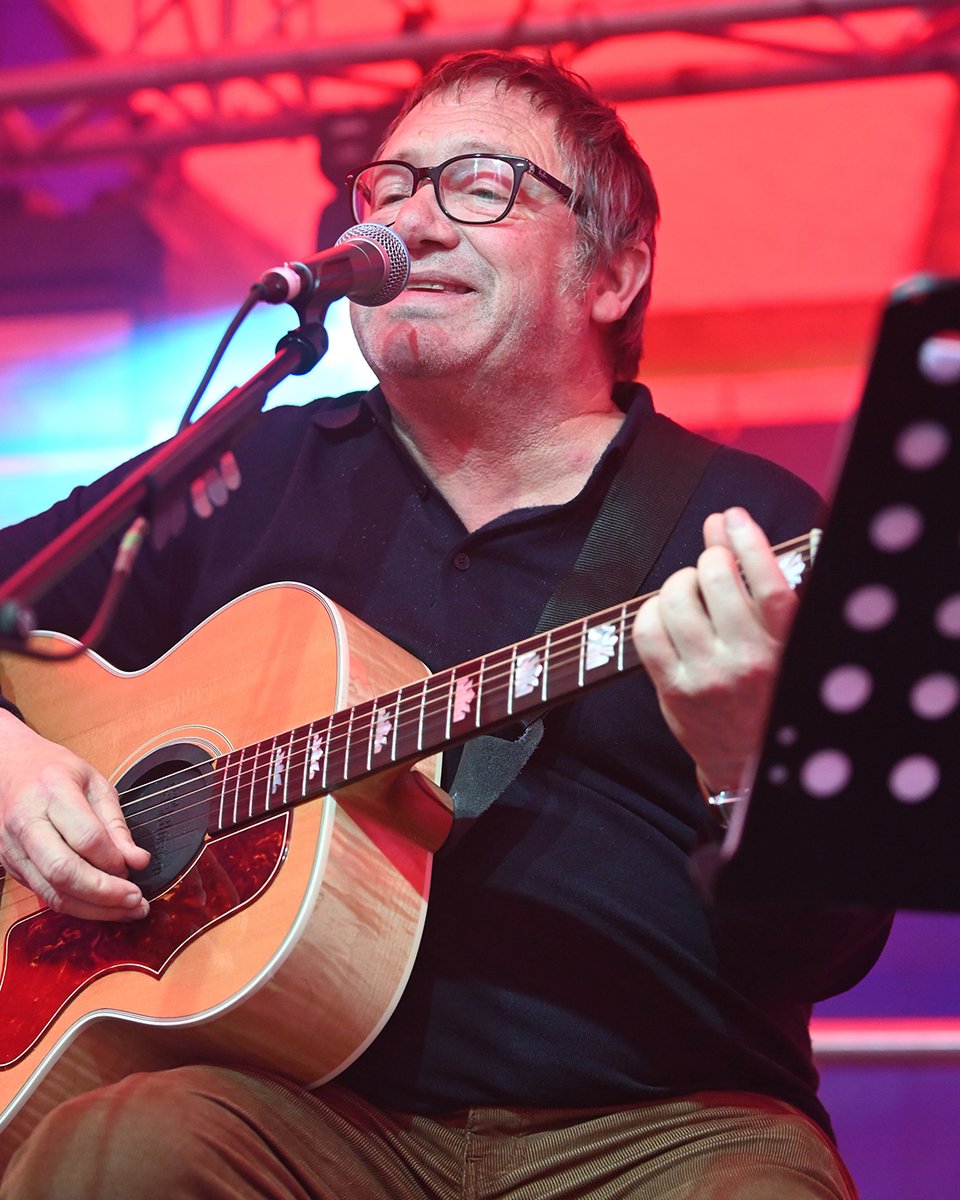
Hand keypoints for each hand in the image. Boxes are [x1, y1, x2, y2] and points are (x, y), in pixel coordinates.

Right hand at [0, 711, 149, 920]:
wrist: (8, 766)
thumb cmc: (55, 771)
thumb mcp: (95, 784)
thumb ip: (116, 824)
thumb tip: (138, 861)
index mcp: (53, 792)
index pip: (86, 837)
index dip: (113, 859)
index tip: (134, 868)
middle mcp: (26, 823)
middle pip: (64, 872)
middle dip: (105, 894)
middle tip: (137, 901)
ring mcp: (12, 848)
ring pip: (52, 893)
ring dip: (94, 909)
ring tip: (127, 910)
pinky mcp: (10, 866)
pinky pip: (44, 895)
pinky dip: (76, 906)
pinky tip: (100, 905)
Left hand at [632, 507, 797, 793]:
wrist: (748, 759)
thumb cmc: (768, 688)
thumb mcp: (779, 640)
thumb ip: (755, 583)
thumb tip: (725, 525)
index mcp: (786, 647)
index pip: (769, 582)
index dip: (748, 541)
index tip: (733, 518)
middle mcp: (748, 661)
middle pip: (716, 579)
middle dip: (709, 559)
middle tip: (711, 567)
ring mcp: (707, 677)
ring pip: (676, 599)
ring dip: (679, 581)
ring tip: (690, 590)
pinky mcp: (674, 691)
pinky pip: (647, 630)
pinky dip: (651, 610)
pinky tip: (665, 614)